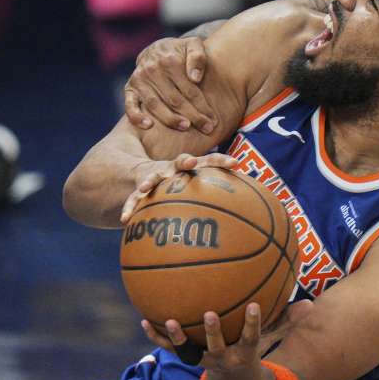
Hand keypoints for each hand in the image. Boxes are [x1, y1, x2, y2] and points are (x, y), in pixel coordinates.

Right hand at [120, 153, 238, 222]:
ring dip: (151, 181)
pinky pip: (134, 199)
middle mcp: (173, 168)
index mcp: (191, 166)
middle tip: (191, 162)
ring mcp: (155, 176)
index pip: (210, 160)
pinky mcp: (140, 189)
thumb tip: (253, 212)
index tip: (235, 163)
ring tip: (146, 187)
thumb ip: (218, 194)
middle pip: (181, 162)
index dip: (222, 160)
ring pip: (152, 178)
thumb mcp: (197, 187)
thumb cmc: (181, 185)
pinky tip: (125, 219)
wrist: (145, 173)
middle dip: (186, 161)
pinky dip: (130, 207)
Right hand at [124, 36, 214, 132]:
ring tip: (185, 127)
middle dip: (192, 116)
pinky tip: (148, 126)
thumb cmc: (181, 51)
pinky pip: (130, 105)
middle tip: (206, 129)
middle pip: (175, 99)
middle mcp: (152, 70)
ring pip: (155, 105)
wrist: (158, 48)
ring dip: (170, 119)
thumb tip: (196, 77)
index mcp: (170, 61)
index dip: (202, 106)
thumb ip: (197, 57)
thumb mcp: (193, 45)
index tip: (213, 120)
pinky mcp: (129, 88)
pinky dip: (137, 116)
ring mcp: (139, 80)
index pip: (189, 89)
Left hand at [140, 300, 313, 362]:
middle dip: (213, 332)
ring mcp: (202, 359)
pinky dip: (156, 336)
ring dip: (178, 338)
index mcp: (244, 353)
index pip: (252, 338)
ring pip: (188, 351)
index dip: (253, 323)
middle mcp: (222, 358)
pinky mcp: (187, 357)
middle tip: (209, 313)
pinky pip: (169, 349)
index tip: (255, 305)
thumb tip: (311, 305)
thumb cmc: (253, 351)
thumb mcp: (272, 340)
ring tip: (169, 320)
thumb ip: (287, 322)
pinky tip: (144, 319)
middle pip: (217, 346)